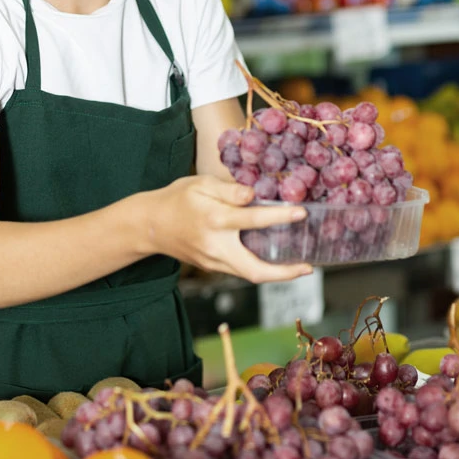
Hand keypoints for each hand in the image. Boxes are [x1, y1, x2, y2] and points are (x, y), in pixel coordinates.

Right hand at [143, 175, 312, 283]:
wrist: (149, 224)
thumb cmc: (177, 198)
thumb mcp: (201, 183)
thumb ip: (229, 190)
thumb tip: (253, 194)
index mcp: (214, 219)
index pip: (252, 220)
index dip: (280, 217)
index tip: (302, 212)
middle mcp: (215, 245)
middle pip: (254, 269)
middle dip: (284, 274)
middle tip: (308, 268)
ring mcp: (212, 261)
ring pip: (249, 275)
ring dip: (276, 274)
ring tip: (300, 266)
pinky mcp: (211, 266)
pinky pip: (240, 270)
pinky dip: (260, 268)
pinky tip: (275, 261)